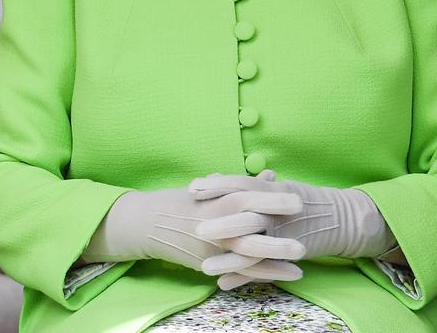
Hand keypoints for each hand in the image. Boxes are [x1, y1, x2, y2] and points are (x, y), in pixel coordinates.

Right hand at [83, 178, 304, 283]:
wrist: (146, 224)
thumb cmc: (180, 202)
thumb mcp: (208, 189)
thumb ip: (240, 185)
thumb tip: (271, 176)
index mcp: (212, 200)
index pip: (244, 196)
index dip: (270, 198)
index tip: (296, 198)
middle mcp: (211, 222)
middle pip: (248, 224)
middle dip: (277, 226)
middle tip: (304, 227)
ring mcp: (209, 245)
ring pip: (247, 250)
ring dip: (276, 254)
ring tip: (302, 256)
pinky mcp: (208, 262)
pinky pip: (241, 270)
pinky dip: (267, 273)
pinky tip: (290, 273)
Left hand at [191, 171, 394, 288]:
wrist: (339, 218)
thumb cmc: (300, 198)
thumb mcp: (275, 186)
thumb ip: (245, 185)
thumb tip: (215, 177)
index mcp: (270, 189)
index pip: (240, 184)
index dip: (216, 185)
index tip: (192, 188)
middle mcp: (275, 210)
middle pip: (246, 215)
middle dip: (221, 224)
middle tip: (196, 230)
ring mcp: (282, 233)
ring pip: (253, 248)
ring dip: (228, 260)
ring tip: (204, 268)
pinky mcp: (289, 253)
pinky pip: (264, 267)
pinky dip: (244, 277)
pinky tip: (223, 284)